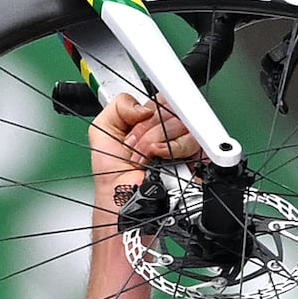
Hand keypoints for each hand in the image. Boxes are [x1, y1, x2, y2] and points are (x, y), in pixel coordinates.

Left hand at [85, 89, 198, 221]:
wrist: (123, 200)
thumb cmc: (113, 175)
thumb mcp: (101, 131)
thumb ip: (118, 105)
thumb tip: (143, 106)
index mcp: (150, 120)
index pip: (159, 98)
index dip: (143, 114)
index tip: (129, 134)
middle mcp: (168, 128)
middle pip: (170, 108)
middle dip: (146, 130)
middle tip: (134, 149)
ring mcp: (183, 141)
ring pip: (181, 122)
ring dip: (155, 142)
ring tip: (145, 159)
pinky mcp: (196, 155)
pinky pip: (193, 139)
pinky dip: (173, 148)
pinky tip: (160, 158)